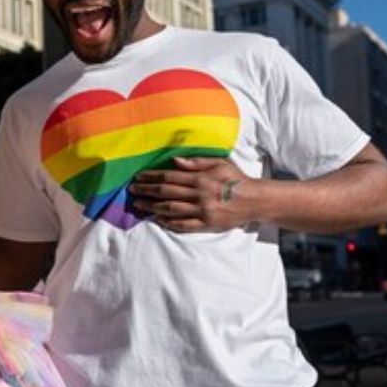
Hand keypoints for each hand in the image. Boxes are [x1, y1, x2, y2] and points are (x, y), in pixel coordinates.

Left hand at [129, 157, 255, 231]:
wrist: (254, 200)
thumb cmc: (235, 179)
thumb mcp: (219, 164)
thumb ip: (197, 162)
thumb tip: (175, 161)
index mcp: (201, 178)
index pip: (170, 177)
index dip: (151, 177)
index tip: (138, 177)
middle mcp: (199, 194)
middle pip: (166, 192)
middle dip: (147, 191)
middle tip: (132, 191)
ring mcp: (202, 210)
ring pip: (171, 209)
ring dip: (152, 207)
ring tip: (139, 205)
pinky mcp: (206, 224)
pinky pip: (184, 224)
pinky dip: (170, 223)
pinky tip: (158, 220)